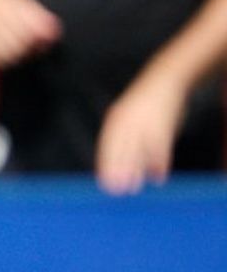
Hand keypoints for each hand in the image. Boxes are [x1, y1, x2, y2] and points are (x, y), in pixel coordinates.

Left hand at [97, 74, 185, 194]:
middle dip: (119, 171)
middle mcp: (129, 122)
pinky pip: (160, 147)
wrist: (165, 80)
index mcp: (116, 120)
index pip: (108, 147)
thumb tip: (114, 161)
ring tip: (134, 188)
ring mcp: (146, 123)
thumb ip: (120, 136)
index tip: (105, 184)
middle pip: (122, 151)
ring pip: (140, 151)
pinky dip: (159, 163)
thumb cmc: (143, 104)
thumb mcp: (125, 115)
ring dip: (137, 170)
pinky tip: (158, 177)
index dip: (107, 166)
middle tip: (117, 191)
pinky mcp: (164, 125)